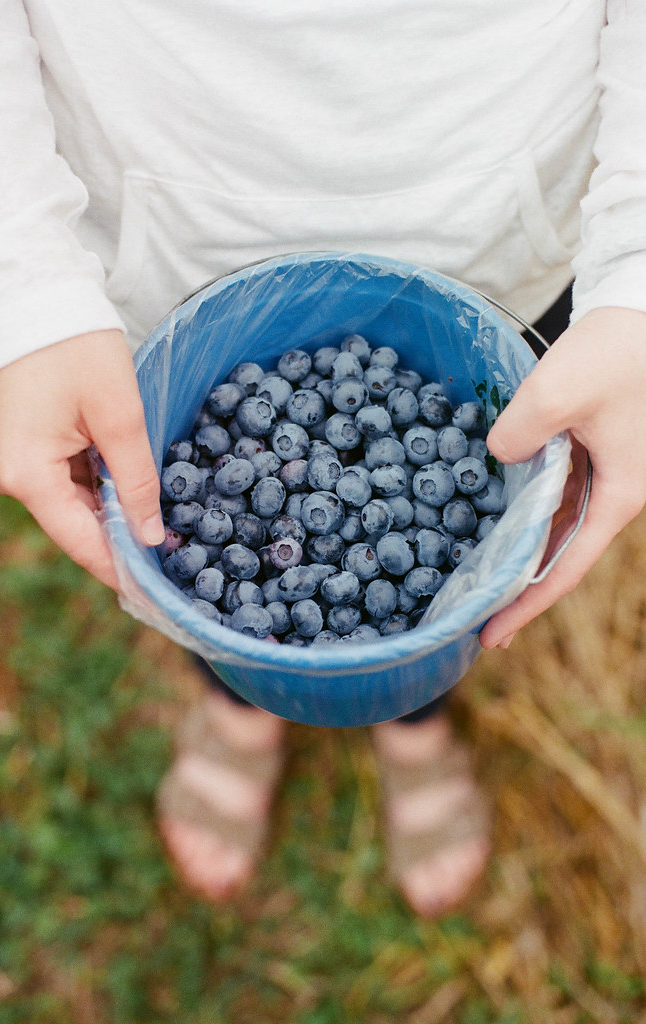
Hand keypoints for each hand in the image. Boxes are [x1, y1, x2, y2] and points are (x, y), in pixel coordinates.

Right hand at [0, 330, 163, 589]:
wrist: (36, 296)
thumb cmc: (78, 348)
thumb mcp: (120, 417)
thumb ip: (137, 483)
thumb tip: (152, 537)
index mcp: (26, 474)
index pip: (80, 541)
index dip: (120, 567)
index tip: (156, 591)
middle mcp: (5, 477)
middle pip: (73, 524)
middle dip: (119, 535)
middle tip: (169, 549)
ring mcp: (3, 463)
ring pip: (67, 503)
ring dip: (107, 507)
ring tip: (153, 512)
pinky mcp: (12, 449)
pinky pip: (57, 480)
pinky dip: (91, 483)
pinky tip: (122, 482)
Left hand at [480, 306, 645, 649]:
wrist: (644, 310)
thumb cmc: (618, 353)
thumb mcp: (558, 394)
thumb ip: (516, 436)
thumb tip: (498, 457)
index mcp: (621, 495)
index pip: (566, 568)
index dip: (527, 604)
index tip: (491, 636)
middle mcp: (618, 493)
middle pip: (562, 555)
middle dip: (520, 588)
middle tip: (476, 619)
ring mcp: (609, 472)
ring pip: (560, 526)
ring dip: (524, 551)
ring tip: (483, 577)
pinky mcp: (596, 449)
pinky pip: (560, 493)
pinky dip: (531, 511)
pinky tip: (501, 519)